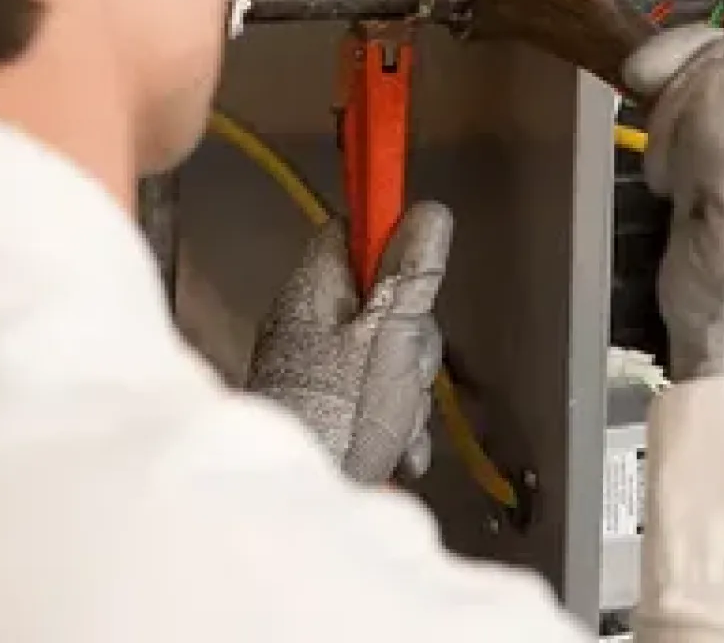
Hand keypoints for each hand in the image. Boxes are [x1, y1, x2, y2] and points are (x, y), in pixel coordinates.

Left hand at [247, 203, 450, 482]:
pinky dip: (395, 419)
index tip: (419, 266)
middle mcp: (308, 325)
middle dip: (415, 338)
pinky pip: (378, 397)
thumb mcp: (390, 337)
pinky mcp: (329, 410)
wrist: (296, 510)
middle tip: (406, 365)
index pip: (350, 232)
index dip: (390, 241)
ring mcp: (317, 370)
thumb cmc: (336, 418)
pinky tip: (397, 446)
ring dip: (409, 387)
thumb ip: (411, 275)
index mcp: (314, 294)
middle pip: (383, 300)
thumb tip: (428, 213)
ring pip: (389, 353)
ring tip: (396, 417)